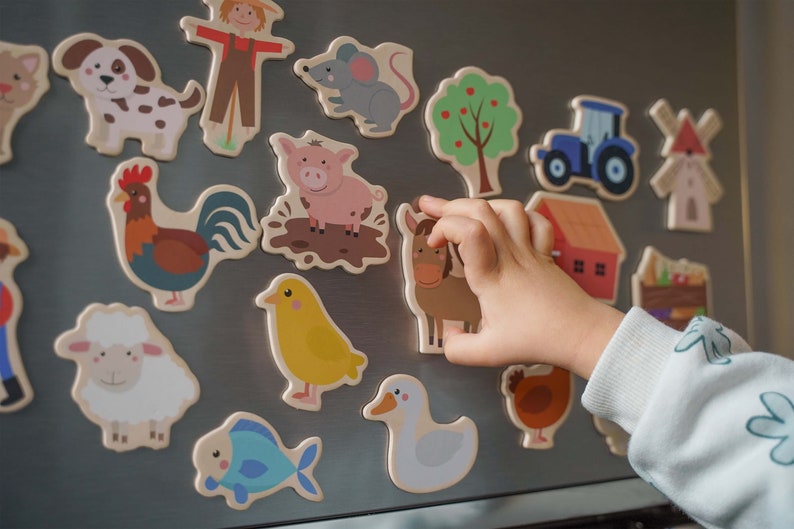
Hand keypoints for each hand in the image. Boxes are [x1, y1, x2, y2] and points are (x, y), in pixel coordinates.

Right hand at [418, 195, 623, 378]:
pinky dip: (519, 215)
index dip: (444, 227)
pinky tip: (508, 223)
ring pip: (509, 208)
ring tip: (466, 211)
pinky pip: (536, 221)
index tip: (433, 244)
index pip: (468, 231)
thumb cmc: (537, 340)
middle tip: (430, 207)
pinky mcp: (545, 254)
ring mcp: (530, 251)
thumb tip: (448, 336)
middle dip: (450, 204)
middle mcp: (509, 256)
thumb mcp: (489, 354)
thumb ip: (459, 349)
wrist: (582, 334)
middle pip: (482, 210)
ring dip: (483, 204)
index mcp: (491, 276)